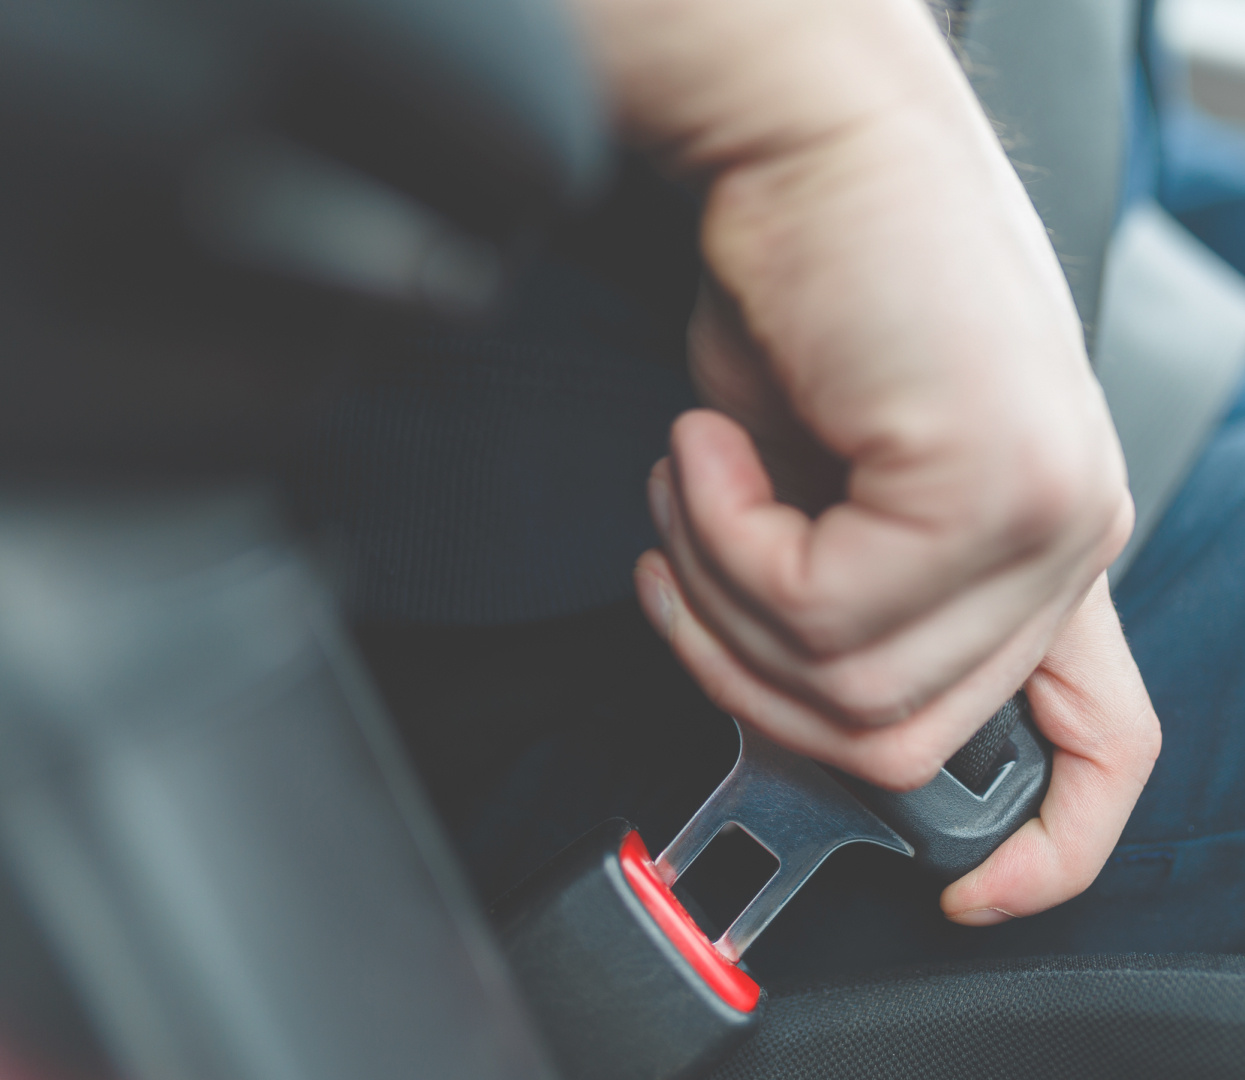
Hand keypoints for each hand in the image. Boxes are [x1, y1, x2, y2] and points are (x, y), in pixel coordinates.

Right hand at [569, 0, 1145, 908]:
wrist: (811, 142)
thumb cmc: (811, 293)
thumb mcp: (823, 484)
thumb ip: (838, 599)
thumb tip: (786, 695)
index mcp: (1039, 546)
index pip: (1103, 741)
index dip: (1048, 844)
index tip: (966, 892)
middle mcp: (1064, 537)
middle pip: (902, 743)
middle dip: (748, 677)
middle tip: (683, 564)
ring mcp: (1042, 512)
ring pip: (847, 692)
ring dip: (720, 598)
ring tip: (693, 481)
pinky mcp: (985, 478)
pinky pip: (819, 607)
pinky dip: (724, 539)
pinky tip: (710, 446)